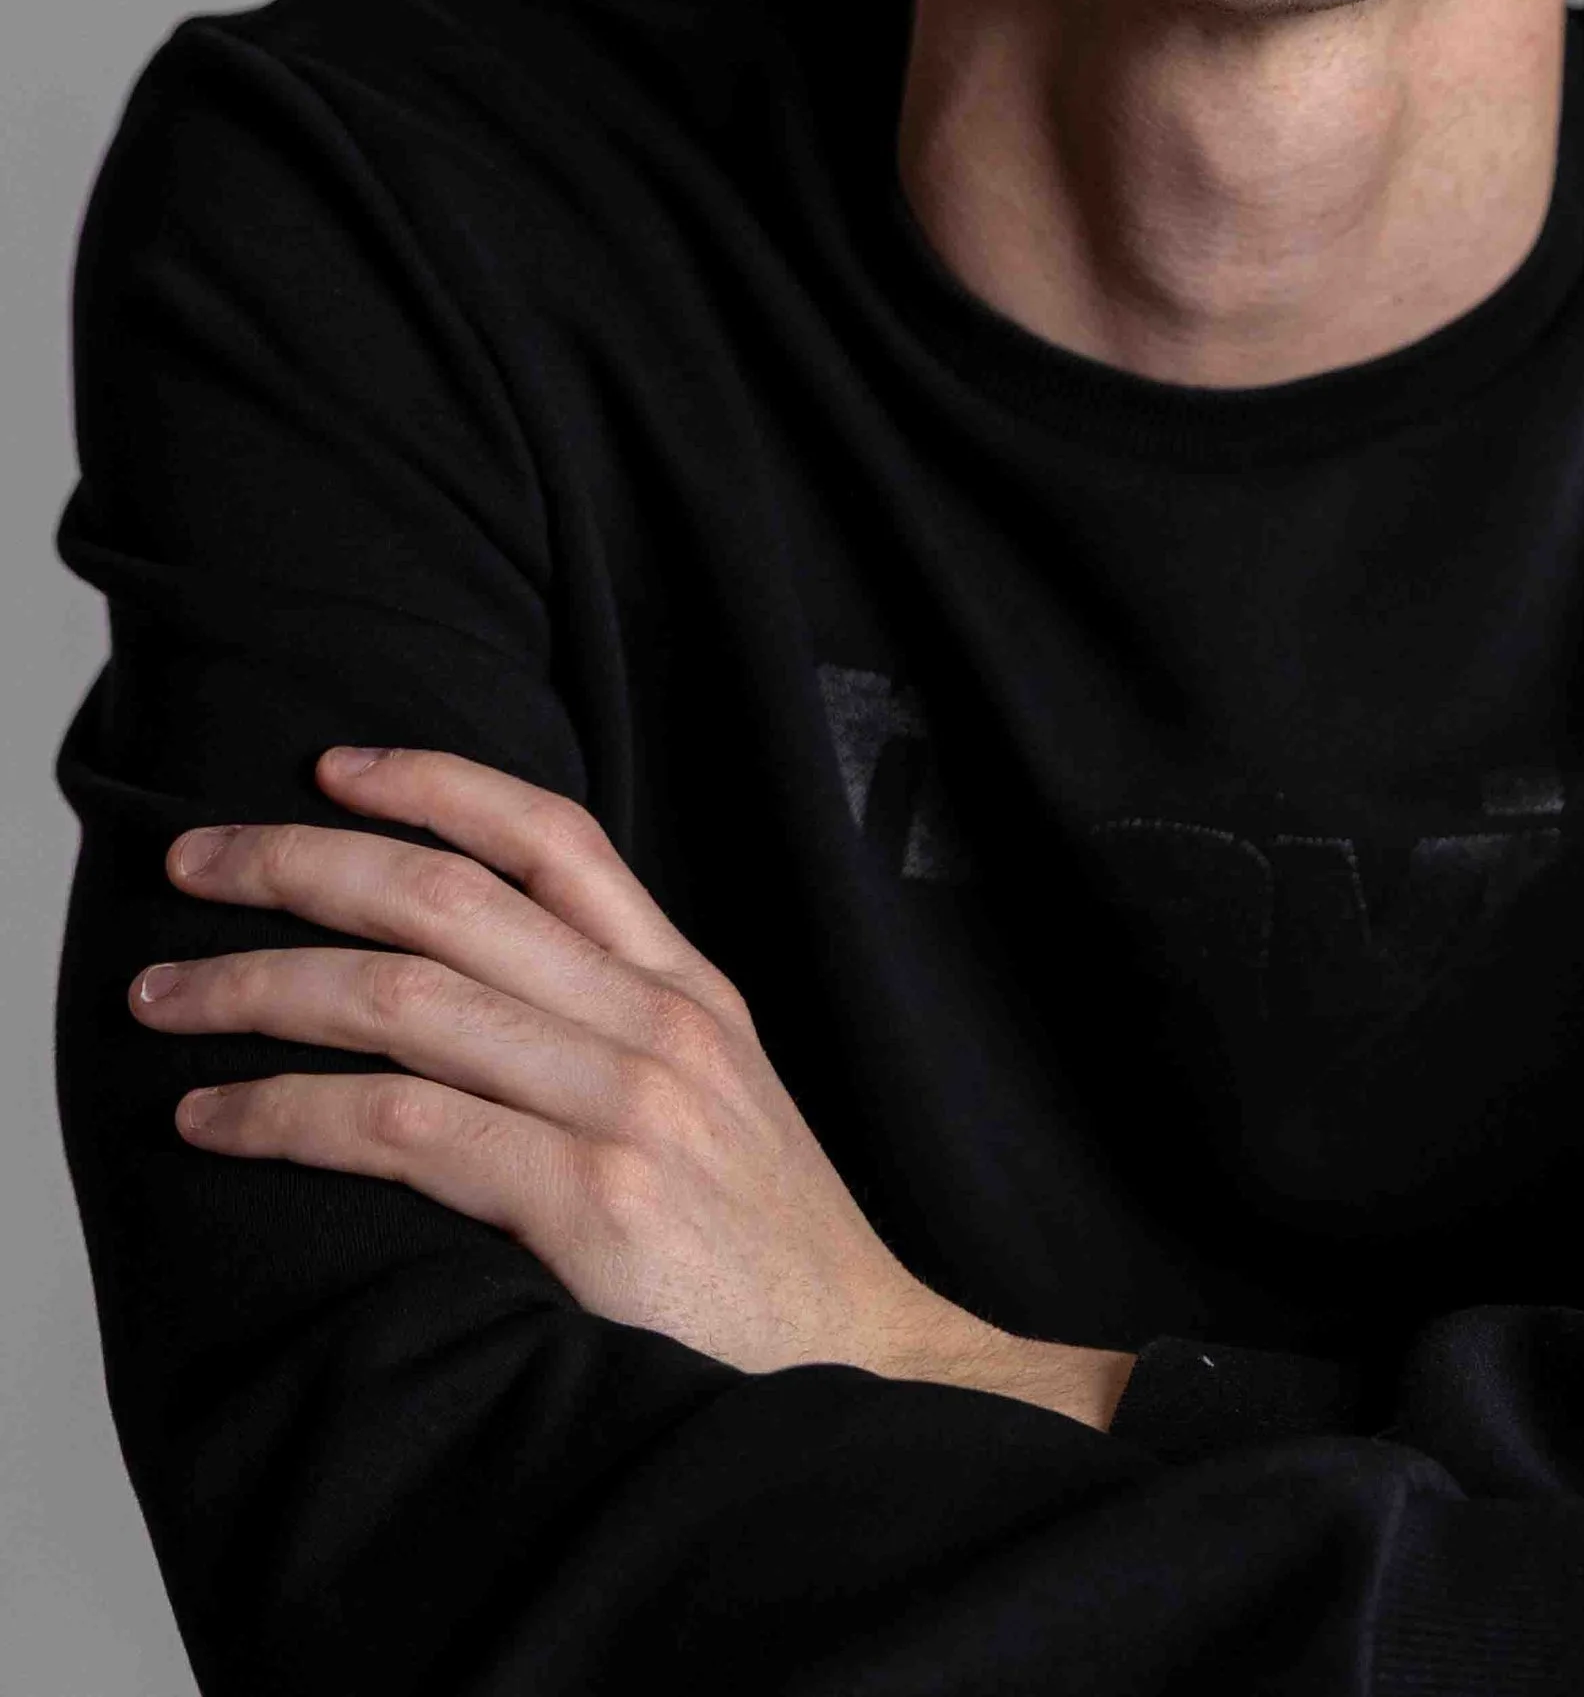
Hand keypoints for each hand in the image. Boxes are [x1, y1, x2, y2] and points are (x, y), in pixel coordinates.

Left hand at [129, 744, 1128, 1425]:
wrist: (864, 1369)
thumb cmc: (763, 1256)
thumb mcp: (718, 1100)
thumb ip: (618, 1034)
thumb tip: (469, 991)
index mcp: (689, 988)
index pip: (555, 836)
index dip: (435, 782)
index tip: (332, 766)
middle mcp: (659, 1023)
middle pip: (451, 896)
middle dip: (302, 864)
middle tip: (194, 862)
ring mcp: (629, 1107)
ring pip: (404, 998)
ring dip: (260, 987)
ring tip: (165, 1000)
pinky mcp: (592, 1202)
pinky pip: (399, 1126)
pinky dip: (286, 1113)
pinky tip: (217, 1121)